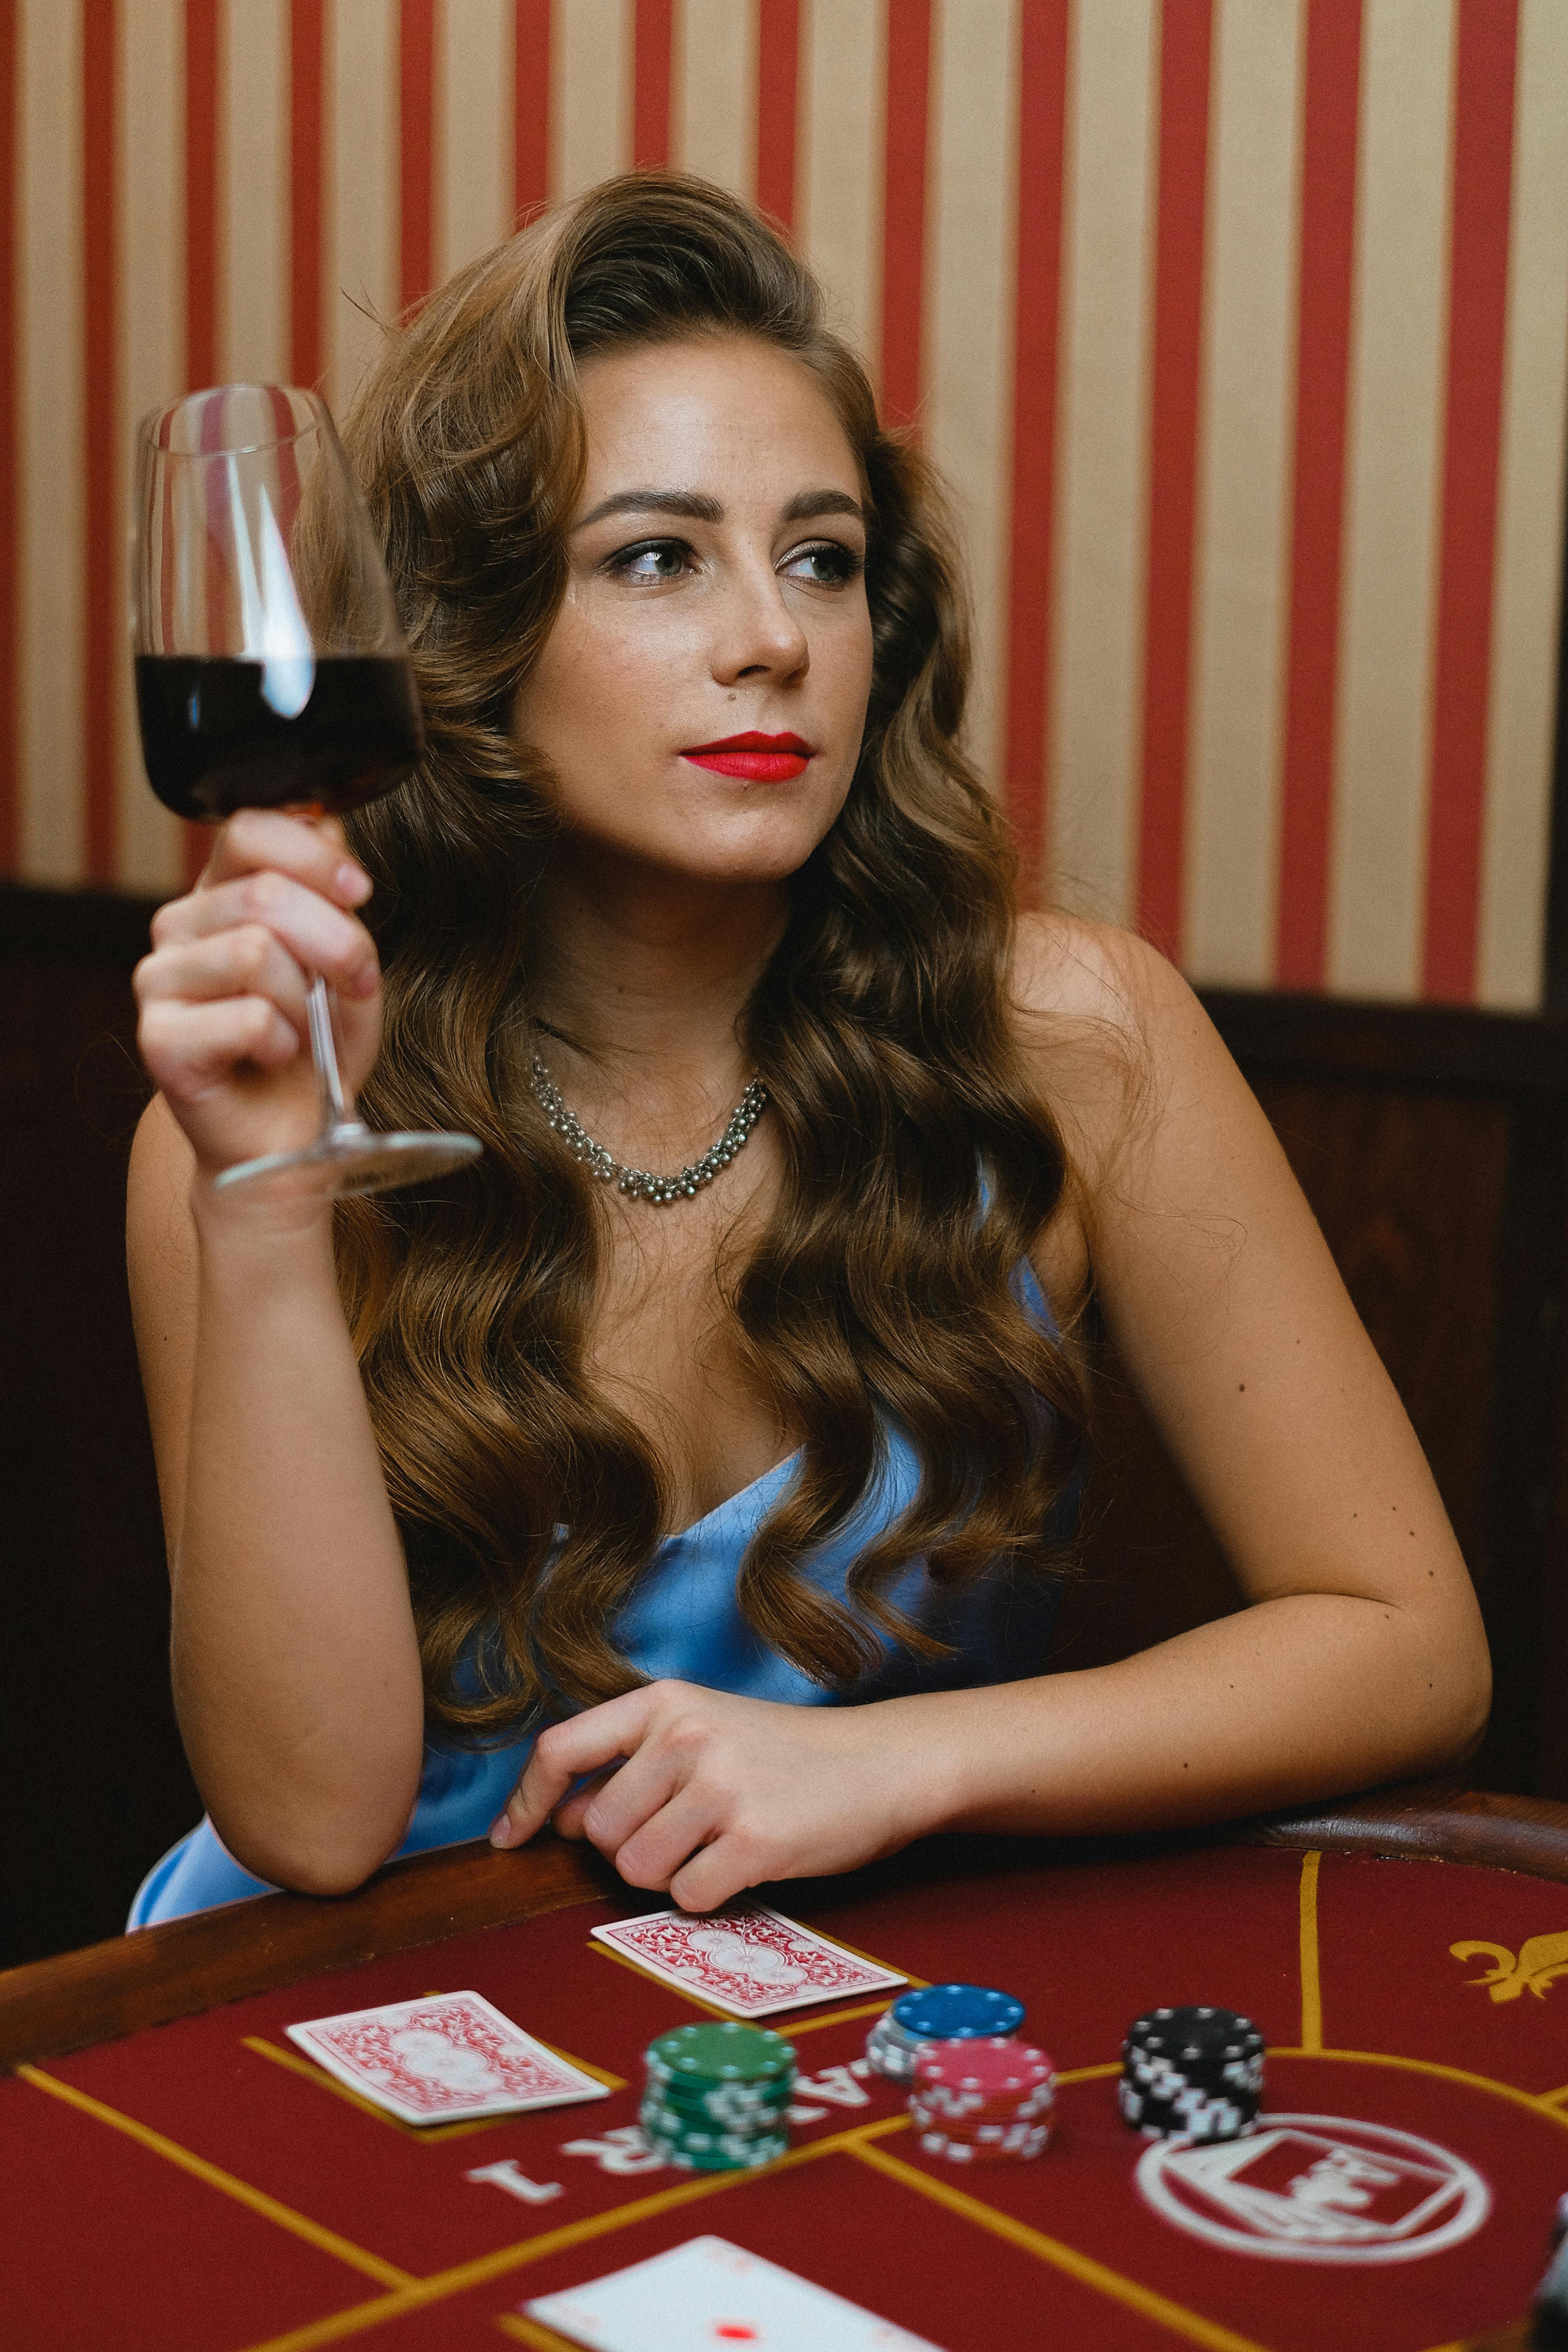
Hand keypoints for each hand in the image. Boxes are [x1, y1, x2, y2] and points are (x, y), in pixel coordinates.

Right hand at [134, 810, 381, 1187]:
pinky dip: (283, 1042)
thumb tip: (324, 821)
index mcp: (222, 892)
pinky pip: (246, 1017)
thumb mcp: (346, 963)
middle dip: (334, 941)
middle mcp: (180, 925)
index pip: (250, 829)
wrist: (290, 1133)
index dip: (315, 856)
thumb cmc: (317, 1045)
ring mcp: (159, 979)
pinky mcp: (159, 1038)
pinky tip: (276, 1056)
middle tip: (356, 983)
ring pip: (255, 953)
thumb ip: (334, 895)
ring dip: (306, 1001)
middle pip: (265, 894)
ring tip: (304, 1030)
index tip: (360, 891)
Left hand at [487, 1680, 944, 1911]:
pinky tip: (747, 1863)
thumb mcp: (705, 1732)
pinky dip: (710, 1895)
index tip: (511, 1838)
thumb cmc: (786, 1754)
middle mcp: (686, 1736)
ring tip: (719, 1844)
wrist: (883, 1763)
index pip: (561, 1748)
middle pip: (600, 1832)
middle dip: (630, 1849)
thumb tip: (563, 1819)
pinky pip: (688, 1897)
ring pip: (638, 1870)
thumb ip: (630, 1767)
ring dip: (670, 1875)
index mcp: (665, 1702)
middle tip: (687, 1833)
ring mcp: (721, 1787)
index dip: (528, 1800)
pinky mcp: (755, 1840)